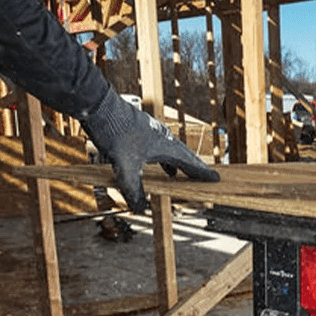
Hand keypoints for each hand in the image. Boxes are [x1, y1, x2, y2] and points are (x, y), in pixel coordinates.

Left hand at [81, 88, 218, 212]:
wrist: (99, 107)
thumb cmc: (115, 132)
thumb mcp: (124, 167)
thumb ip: (133, 189)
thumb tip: (139, 208)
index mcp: (165, 146)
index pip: (189, 162)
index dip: (202, 173)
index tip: (216, 178)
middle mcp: (162, 138)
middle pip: (184, 156)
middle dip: (194, 168)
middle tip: (205, 176)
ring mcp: (152, 133)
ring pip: (171, 151)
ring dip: (178, 163)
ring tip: (181, 175)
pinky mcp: (140, 131)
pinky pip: (158, 148)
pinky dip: (162, 159)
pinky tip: (156, 164)